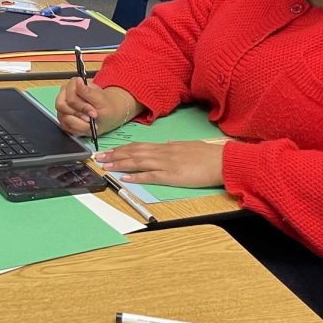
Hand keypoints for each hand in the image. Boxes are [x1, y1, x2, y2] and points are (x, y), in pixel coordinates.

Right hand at [55, 79, 136, 136]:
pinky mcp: (62, 119)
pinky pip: (65, 126)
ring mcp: (62, 108)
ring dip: (79, 123)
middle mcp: (64, 95)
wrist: (107, 115)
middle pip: (62, 106)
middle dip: (79, 115)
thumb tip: (78, 80)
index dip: (81, 106)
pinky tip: (86, 126)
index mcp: (72, 85)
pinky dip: (78, 128)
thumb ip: (88, 91)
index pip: (69, 97)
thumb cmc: (105, 105)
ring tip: (90, 123)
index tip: (93, 112)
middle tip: (91, 119)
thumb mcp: (100, 99)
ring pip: (64, 118)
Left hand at [95, 141, 225, 187]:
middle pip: (134, 153)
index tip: (110, 151)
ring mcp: (167, 164)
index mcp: (167, 146)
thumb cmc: (209, 155)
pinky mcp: (172, 176)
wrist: (223, 161)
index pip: (139, 146)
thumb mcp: (189, 146)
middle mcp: (164, 152)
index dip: (123, 149)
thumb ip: (175, 146)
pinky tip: (125, 178)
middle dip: (115, 155)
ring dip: (120, 164)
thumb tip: (166, 143)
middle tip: (100, 157)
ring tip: (106, 166)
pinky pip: (151, 176)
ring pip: (138, 162)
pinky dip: (137, 176)